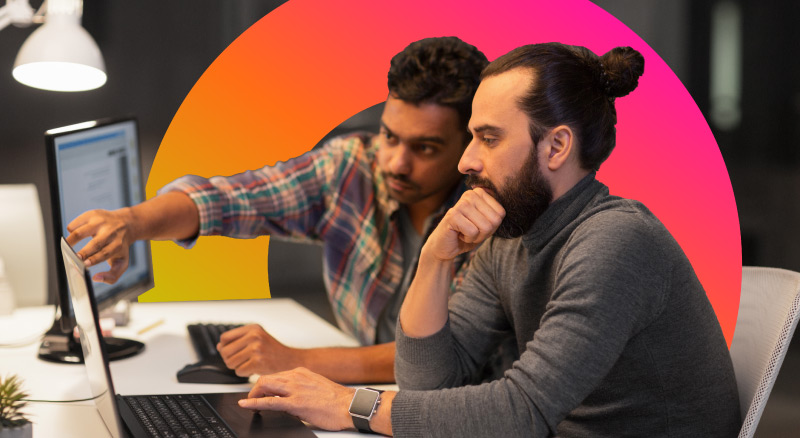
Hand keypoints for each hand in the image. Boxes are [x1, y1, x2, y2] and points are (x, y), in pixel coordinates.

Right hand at [66, 208, 135, 283]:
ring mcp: (101, 222)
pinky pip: (76, 223)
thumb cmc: (120, 247)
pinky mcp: (92, 214)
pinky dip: (71, 230)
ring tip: (66, 248)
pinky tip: (73, 236)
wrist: (126, 224)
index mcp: (117, 244)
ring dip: (71, 240)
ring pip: (81, 231)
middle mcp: (110, 232)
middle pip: (95, 243)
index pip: (106, 253)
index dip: (94, 258)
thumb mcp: (122, 262)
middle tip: (74, 258)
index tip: (85, 264)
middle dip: (84, 252)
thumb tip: (96, 278)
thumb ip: (112, 276)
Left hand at [218, 324, 300, 376]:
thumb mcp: (257, 339)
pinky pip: (239, 371)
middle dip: (230, 360)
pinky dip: (244, 373)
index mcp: (253, 328)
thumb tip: (219, 346)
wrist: (290, 360)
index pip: (225, 338)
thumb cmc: (273, 351)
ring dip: (237, 367)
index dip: (225, 347)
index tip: (232, 352)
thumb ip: (238, 341)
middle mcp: (254, 336)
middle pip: (225, 351)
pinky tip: (254, 369)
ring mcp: (256, 348)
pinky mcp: (258, 362)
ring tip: (248, 364)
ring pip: (230, 362)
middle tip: (241, 361)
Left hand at [238, 367, 355, 430]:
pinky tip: (247, 406)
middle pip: (266, 378)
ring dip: (253, 395)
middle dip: (255, 389)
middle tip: (252, 400)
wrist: (351, 406)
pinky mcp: (296, 403)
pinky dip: (255, 403)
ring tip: (249, 404)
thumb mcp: (316, 387)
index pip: (276, 375)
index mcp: (301, 373)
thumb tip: (286, 399)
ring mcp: (296, 389)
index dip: (264, 385)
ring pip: (265, 385)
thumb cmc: (338, 400)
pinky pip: (270, 402)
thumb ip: (300, 389)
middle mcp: (296, 377)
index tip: (261, 393)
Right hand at [424, 188, 504, 261]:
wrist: (445, 246)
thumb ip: (496, 216)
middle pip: (494, 221)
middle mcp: (470, 194)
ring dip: (476, 236)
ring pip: (485, 227)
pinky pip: (473, 232)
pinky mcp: (453, 215)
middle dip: (485, 233)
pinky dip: (468, 239)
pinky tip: (459, 234)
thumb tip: (508, 209)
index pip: (501, 214)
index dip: (492, 227)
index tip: (478, 226)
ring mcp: (461, 204)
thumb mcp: (486, 224)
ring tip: (464, 232)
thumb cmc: (467, 234)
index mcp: (480, 193)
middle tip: (471, 231)